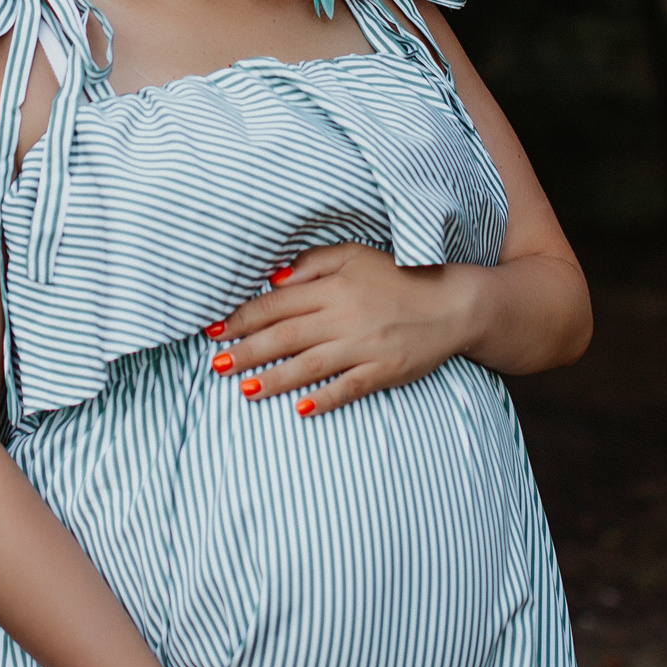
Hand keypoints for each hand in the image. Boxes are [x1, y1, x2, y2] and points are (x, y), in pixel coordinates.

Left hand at [207, 243, 480, 416]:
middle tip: (217, 365)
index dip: (242, 318)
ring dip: (275, 378)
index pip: (277, 304)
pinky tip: (300, 410)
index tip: (214, 331)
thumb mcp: (354, 255)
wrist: (452, 302)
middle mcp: (344, 316)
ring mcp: (365, 346)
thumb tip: (272, 281)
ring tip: (245, 390)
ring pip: (310, 364)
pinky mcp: (384, 370)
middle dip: (248, 351)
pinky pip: (349, 387)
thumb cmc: (398, 276)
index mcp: (333, 287)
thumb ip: (312, 264)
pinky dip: (324, 399)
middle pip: (286, 335)